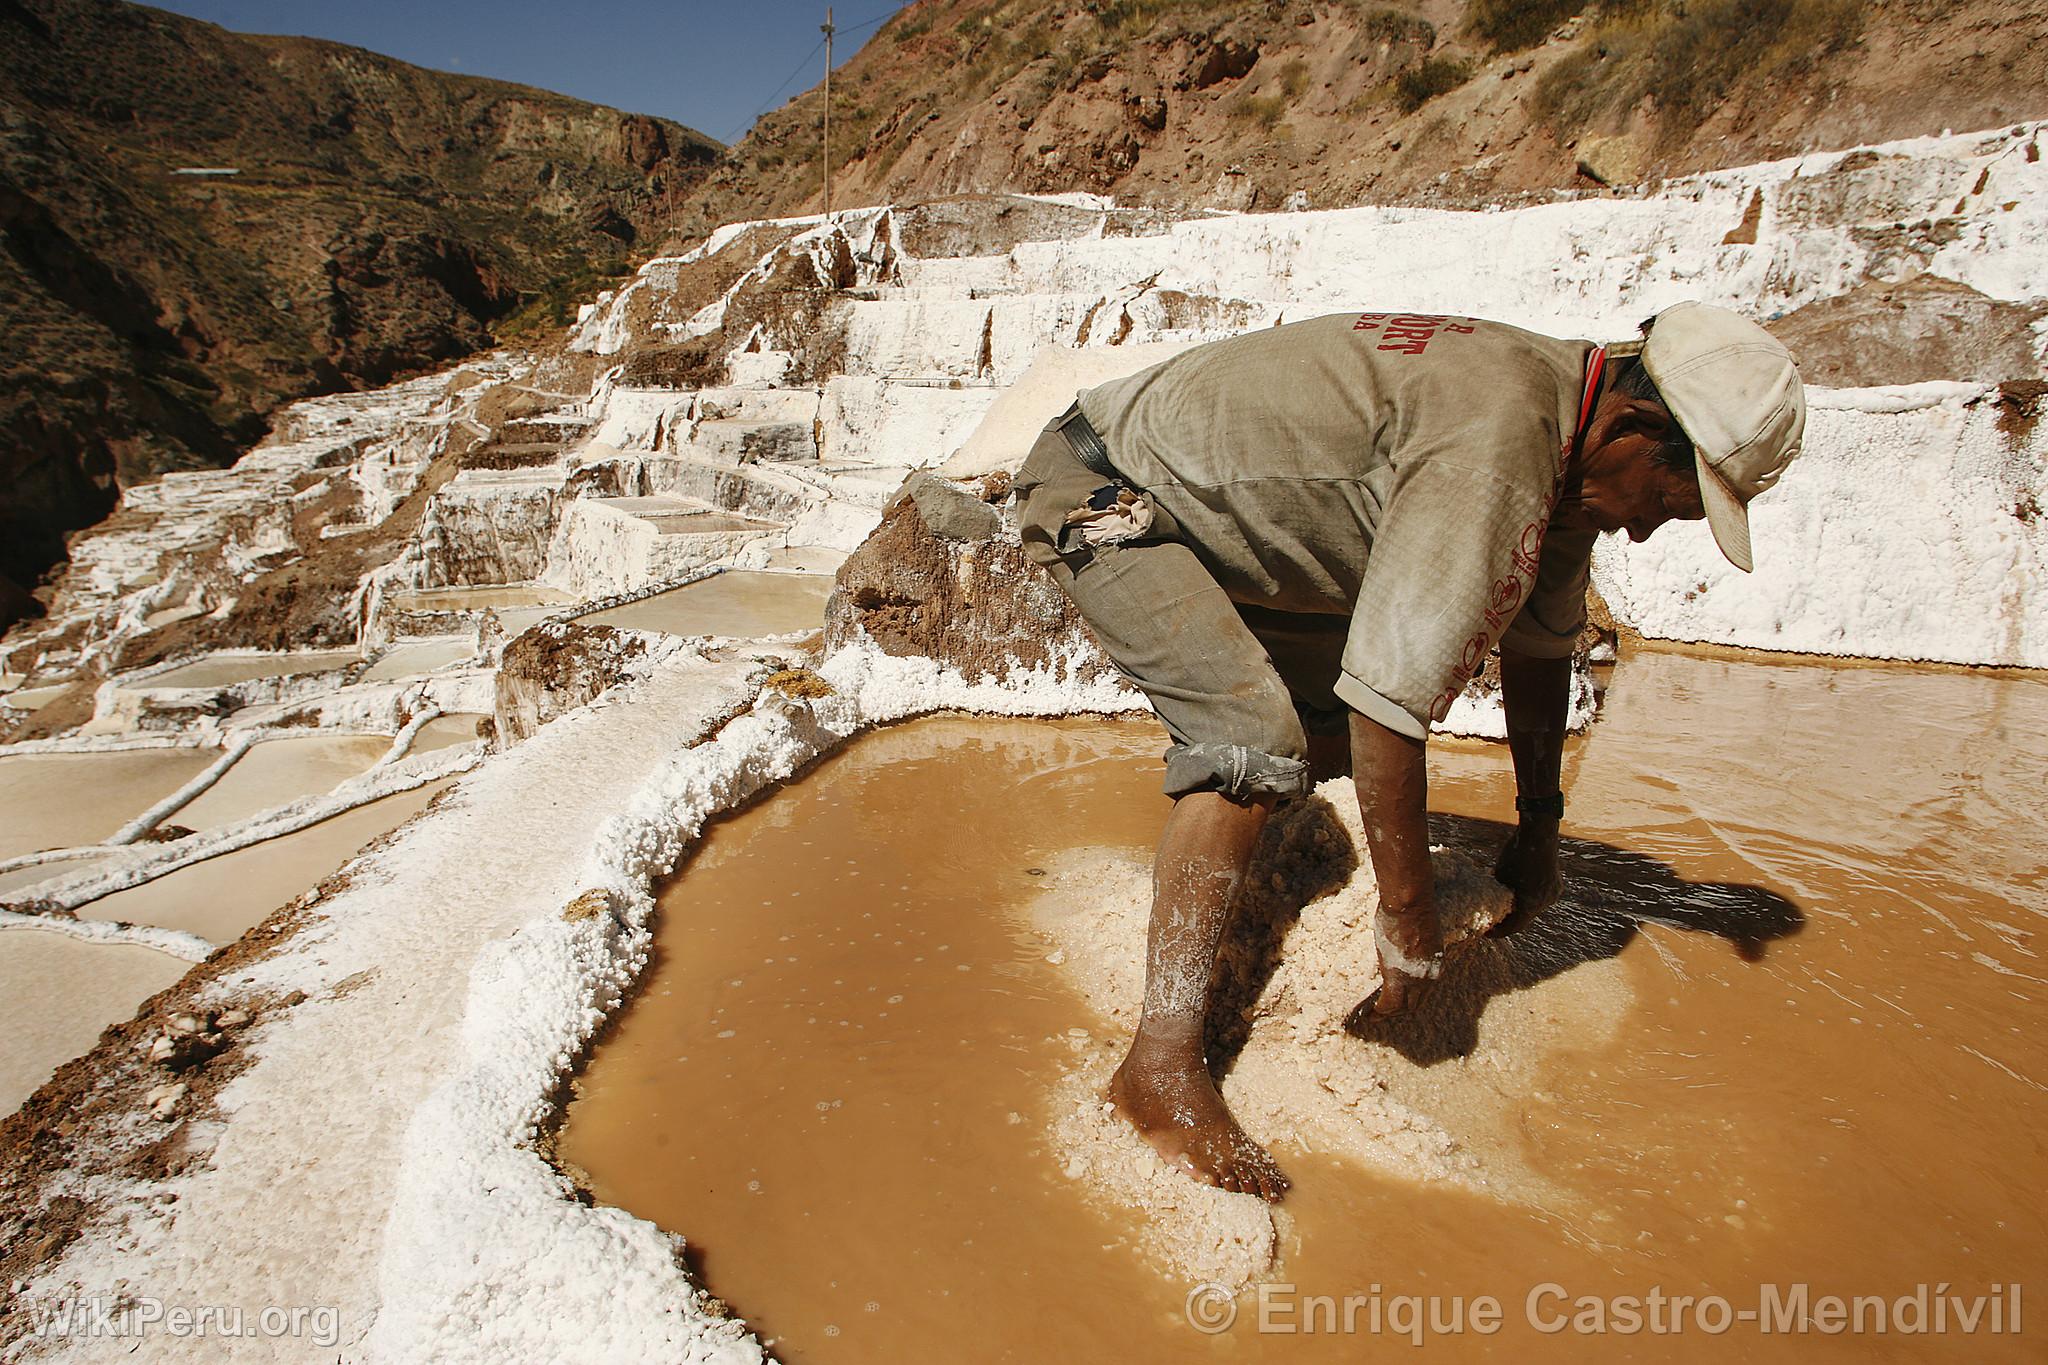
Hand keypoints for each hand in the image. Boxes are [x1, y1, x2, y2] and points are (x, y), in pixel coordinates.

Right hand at [1365, 899, 1442, 1016]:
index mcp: (1436, 962)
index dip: (1412, 995)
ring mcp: (1415, 979)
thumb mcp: (1421, 930)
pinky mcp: (1397, 978)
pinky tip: (1370, 1014)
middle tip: (1385, 1011)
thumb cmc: (1415, 907)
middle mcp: (1429, 976)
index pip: (1425, 988)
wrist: (1410, 904)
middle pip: (1416, 1002)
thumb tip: (1402, 939)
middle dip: (1401, 1009)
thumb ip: (1414, 942)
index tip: (1401, 997)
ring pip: (1403, 1007)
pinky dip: (1380, 1012)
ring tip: (1375, 1016)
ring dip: (1389, 1013)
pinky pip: (1389, 1004)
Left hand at [1490, 821, 1561, 936]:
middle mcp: (1544, 903)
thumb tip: (1489, 901)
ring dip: (1520, 908)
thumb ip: (1496, 893)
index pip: (1513, 927)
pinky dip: (1529, 897)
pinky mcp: (1556, 885)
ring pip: (1533, 907)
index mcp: (1530, 904)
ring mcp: (1553, 894)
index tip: (1487, 933)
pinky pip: (1540, 897)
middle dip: (1509, 920)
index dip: (1499, 932)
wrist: (1539, 835)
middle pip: (1524, 918)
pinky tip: (1519, 890)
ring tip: (1504, 905)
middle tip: (1494, 920)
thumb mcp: (1500, 876)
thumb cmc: (1515, 855)